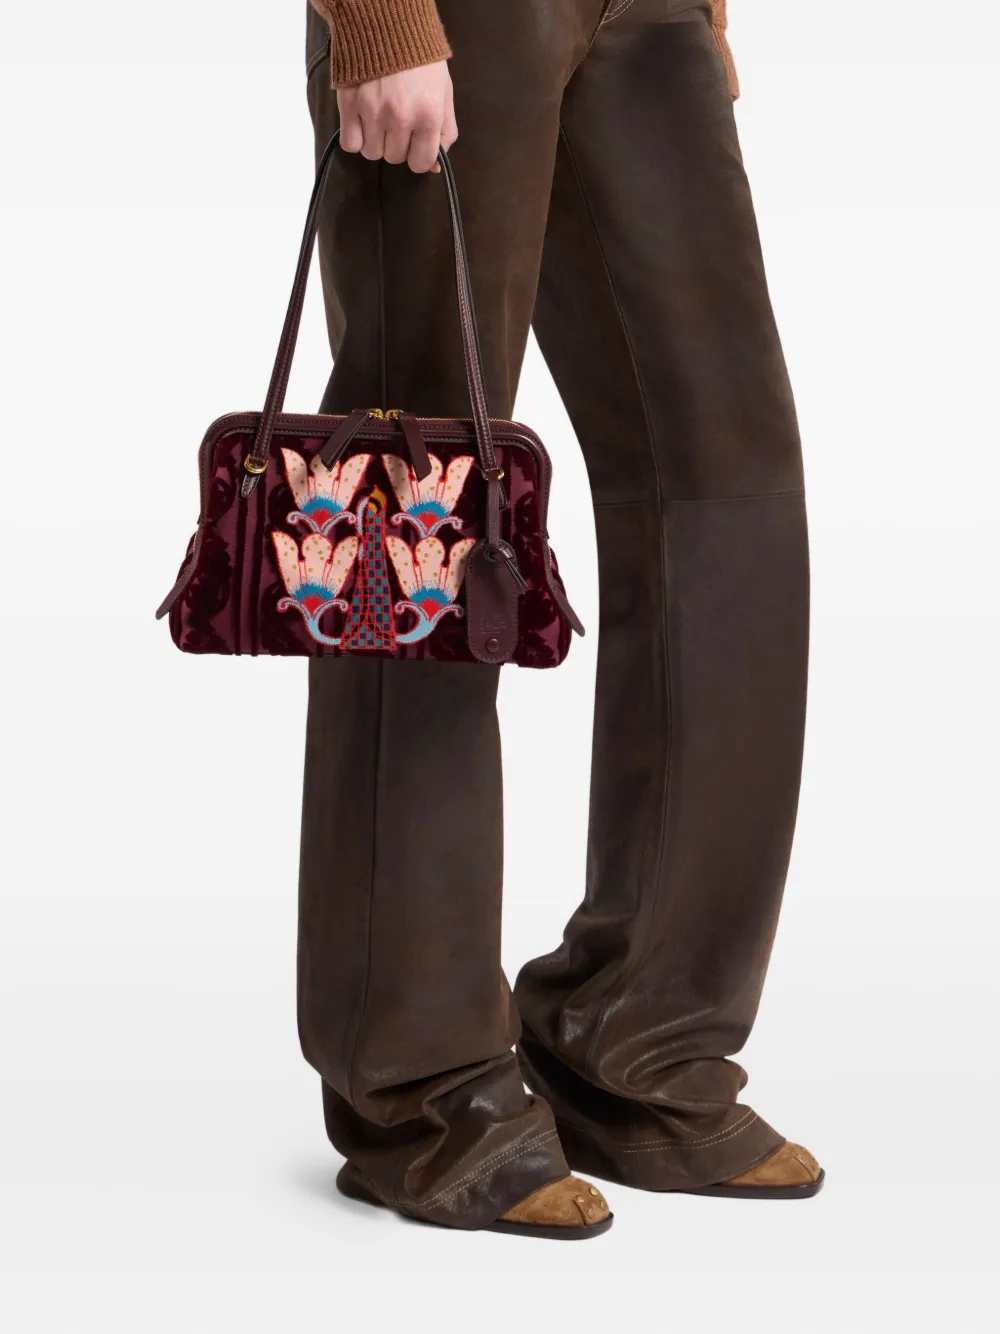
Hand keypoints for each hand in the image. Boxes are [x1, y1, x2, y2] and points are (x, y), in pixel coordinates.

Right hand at [338, 61, 457, 173]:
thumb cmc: (420, 61)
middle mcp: (401, 117)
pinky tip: (362, 121)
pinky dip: (355, 137)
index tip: (415, 143)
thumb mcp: (444, 93)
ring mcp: (373, 112)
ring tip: (379, 118)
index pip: (420, 162)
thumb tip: (435, 167)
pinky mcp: (350, 105)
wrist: (388, 24)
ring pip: (372, 153)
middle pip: (395, 158)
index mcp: (429, 115)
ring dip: (376, 141)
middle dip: (397, 144)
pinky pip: (351, 144)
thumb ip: (445, 132)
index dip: (418, 156)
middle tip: (396, 121)